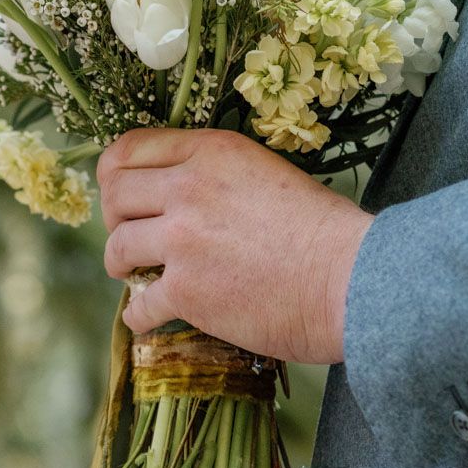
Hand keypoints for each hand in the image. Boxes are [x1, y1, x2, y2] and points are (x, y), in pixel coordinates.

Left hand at [97, 128, 372, 363]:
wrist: (353, 280)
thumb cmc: (324, 230)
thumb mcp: (266, 172)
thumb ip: (216, 174)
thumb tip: (176, 190)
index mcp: (210, 152)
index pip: (131, 148)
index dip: (116, 173)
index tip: (120, 193)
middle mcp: (188, 188)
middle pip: (115, 194)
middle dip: (114, 217)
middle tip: (127, 236)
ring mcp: (182, 240)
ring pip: (117, 247)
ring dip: (120, 264)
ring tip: (134, 275)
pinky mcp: (186, 291)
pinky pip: (138, 305)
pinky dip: (138, 316)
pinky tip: (147, 319)